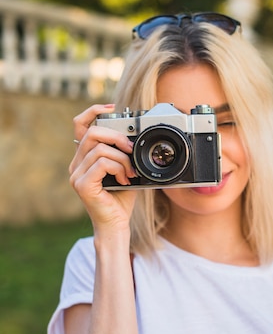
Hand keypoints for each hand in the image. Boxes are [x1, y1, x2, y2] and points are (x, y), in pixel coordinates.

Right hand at [69, 104, 137, 234]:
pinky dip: (118, 168)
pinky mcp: (82, 185)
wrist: (116, 226)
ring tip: (130, 172)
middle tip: (131, 149)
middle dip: (116, 136)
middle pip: (91, 132)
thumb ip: (124, 154)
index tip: (113, 108)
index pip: (80, 125)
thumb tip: (135, 135)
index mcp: (83, 158)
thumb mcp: (125, 170)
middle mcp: (76, 165)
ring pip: (99, 148)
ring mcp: (76, 175)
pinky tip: (124, 179)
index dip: (94, 111)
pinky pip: (101, 163)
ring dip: (121, 158)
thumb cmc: (121, 201)